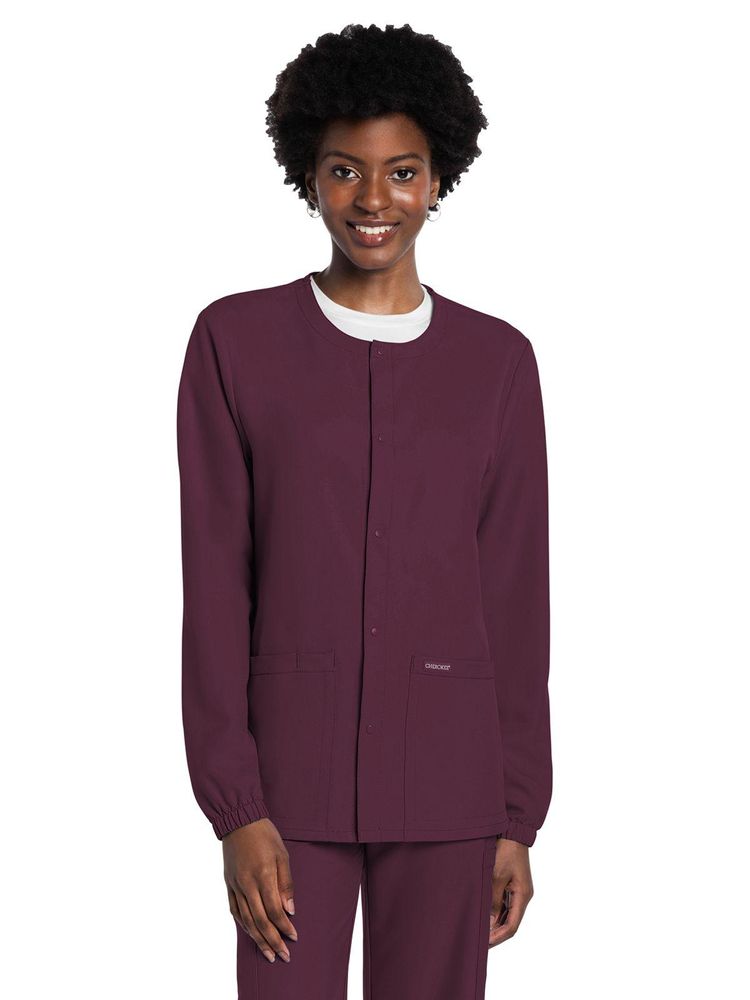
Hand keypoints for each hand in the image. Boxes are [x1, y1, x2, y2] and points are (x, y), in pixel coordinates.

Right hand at [223, 818, 297, 962]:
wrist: (239, 821)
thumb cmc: (265, 835)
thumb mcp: (283, 854)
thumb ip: (286, 883)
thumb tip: (290, 910)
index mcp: (263, 875)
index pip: (274, 910)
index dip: (284, 926)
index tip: (293, 937)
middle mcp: (247, 884)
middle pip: (259, 921)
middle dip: (272, 941)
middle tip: (283, 955)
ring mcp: (235, 885)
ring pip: (245, 920)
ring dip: (258, 939)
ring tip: (268, 954)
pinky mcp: (228, 884)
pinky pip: (234, 910)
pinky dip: (243, 925)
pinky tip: (251, 934)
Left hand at [488, 836, 533, 946]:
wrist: (513, 832)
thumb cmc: (506, 851)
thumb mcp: (496, 876)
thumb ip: (493, 898)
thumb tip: (489, 918)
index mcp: (523, 895)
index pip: (512, 925)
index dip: (498, 936)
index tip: (485, 943)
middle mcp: (523, 895)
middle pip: (510, 921)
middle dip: (495, 933)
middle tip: (479, 941)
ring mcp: (518, 890)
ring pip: (507, 913)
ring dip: (494, 923)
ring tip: (479, 930)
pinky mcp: (512, 884)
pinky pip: (504, 903)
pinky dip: (495, 911)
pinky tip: (483, 915)